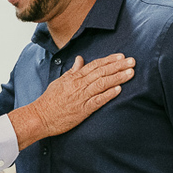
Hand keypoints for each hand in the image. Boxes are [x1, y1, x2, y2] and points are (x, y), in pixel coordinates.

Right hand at [8, 54, 135, 149]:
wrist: (40, 116)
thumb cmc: (49, 100)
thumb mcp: (60, 81)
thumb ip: (72, 71)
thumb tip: (79, 60)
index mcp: (74, 77)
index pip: (95, 65)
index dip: (109, 60)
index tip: (121, 56)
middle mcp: (79, 85)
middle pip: (102, 72)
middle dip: (118, 66)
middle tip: (132, 61)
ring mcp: (81, 97)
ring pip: (102, 84)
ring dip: (118, 77)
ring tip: (130, 73)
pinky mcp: (82, 110)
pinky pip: (97, 100)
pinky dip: (108, 94)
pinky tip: (119, 90)